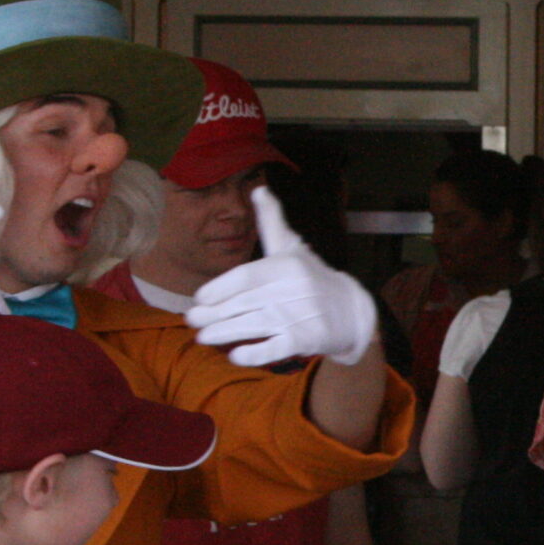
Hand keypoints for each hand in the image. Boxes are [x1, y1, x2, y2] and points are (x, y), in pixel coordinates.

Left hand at [184, 186, 376, 366]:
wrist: (352, 311)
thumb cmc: (313, 277)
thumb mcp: (292, 248)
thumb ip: (272, 221)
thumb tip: (259, 189)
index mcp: (285, 265)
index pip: (244, 277)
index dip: (218, 289)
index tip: (199, 299)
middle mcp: (292, 289)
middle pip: (243, 303)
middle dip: (213, 314)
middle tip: (191, 320)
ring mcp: (300, 315)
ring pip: (253, 326)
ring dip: (223, 333)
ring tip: (203, 337)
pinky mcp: (307, 339)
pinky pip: (274, 348)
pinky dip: (253, 354)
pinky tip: (235, 355)